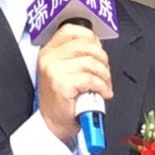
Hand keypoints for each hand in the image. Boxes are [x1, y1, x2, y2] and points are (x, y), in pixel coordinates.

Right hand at [35, 23, 111, 140]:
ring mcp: (54, 71)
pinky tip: (103, 93)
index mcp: (49, 51)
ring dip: (105, 75)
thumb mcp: (64, 70)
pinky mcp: (62, 85)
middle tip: (104, 72)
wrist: (54, 124)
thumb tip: (97, 45)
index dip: (90, 37)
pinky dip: (102, 86)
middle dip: (102, 59)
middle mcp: (49, 58)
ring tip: (104, 85)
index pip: (71, 30)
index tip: (98, 49)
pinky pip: (91, 79)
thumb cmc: (63, 99)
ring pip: (91, 62)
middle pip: (86, 45)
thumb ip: (76, 55)